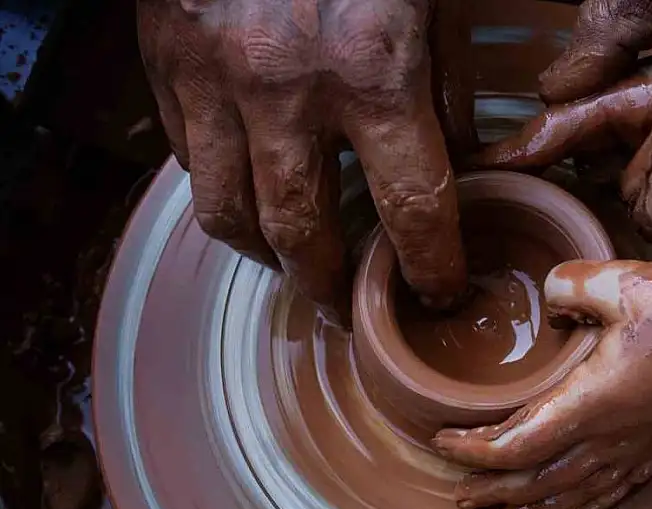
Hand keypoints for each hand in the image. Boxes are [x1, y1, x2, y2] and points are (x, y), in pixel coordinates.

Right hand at [137, 0, 473, 321]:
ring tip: (295, 270)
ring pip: (227, 214)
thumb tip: (457, 161)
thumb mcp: (434, 1)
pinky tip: (250, 198)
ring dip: (266, 258)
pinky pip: (188, 160)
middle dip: (333, 287)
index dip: (431, 267)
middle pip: (302, 235)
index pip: (411, 209)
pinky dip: (221, 192)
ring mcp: (214, 80)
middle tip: (353, 307)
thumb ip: (445, 86)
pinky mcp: (167, 64)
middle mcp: (285, 90)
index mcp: (372, 72)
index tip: (440, 293)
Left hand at [433, 260, 651, 508]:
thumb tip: (548, 298)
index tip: (444, 440)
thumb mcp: (624, 280)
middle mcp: (609, 437)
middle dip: (494, 491)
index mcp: (590, 403)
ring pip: (573, 494)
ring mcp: (635, 447)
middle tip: (459, 498)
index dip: (473, 450)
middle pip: (537, 481)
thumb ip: (570, 284)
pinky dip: (586, 508)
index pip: (515, 445)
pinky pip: (614, 490)